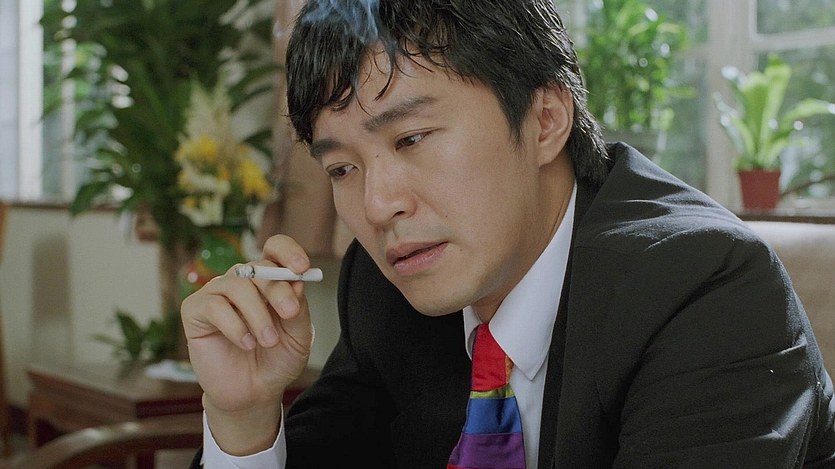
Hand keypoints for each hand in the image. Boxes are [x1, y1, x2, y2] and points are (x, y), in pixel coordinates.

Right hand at [181, 234, 314, 453]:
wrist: (253, 392)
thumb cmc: (277, 360)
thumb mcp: (299, 337)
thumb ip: (299, 310)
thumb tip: (297, 282)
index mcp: (270, 281)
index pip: (275, 248)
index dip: (288, 251)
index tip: (301, 267)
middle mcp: (243, 281)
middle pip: (259, 268)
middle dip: (278, 291)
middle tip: (290, 314)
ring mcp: (217, 293)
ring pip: (238, 286)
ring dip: (258, 315)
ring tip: (268, 341)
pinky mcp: (195, 311)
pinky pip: (214, 306)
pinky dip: (234, 326)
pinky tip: (245, 344)